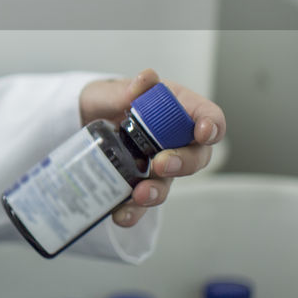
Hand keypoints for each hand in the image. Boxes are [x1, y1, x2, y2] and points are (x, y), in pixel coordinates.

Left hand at [79, 68, 226, 228]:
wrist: (85, 119)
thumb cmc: (108, 99)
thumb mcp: (110, 90)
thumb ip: (125, 88)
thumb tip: (142, 83)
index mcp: (176, 108)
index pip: (208, 116)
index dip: (212, 125)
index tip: (203, 133)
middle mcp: (174, 139)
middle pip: (196, 156)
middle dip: (183, 163)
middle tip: (161, 164)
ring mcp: (159, 163)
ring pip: (169, 182)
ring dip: (157, 192)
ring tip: (139, 195)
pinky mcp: (140, 182)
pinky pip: (142, 200)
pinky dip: (133, 210)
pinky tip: (120, 215)